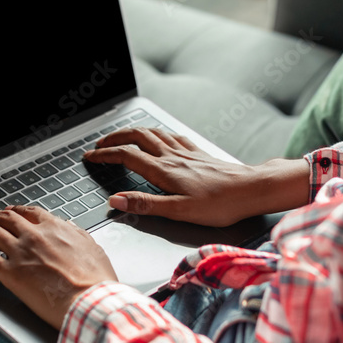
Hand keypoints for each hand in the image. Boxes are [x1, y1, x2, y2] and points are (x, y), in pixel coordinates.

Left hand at [0, 206, 117, 328]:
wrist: (89, 300)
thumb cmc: (96, 280)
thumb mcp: (93, 248)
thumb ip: (78, 235)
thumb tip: (69, 227)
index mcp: (56, 228)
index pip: (30, 213)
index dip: (15, 210)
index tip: (8, 211)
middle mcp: (35, 236)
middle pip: (5, 218)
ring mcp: (21, 252)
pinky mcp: (10, 273)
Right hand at [82, 127, 309, 226]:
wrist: (252, 190)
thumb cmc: (220, 204)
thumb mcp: (179, 211)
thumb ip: (145, 204)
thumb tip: (116, 200)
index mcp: (164, 171)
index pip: (126, 156)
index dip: (105, 155)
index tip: (90, 157)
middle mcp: (173, 157)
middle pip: (136, 136)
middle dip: (114, 138)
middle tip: (99, 144)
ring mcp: (186, 153)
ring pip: (153, 133)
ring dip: (132, 132)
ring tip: (121, 137)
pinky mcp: (198, 153)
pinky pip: (171, 136)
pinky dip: (157, 133)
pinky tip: (160, 137)